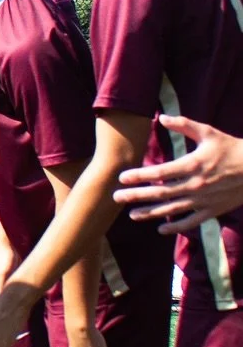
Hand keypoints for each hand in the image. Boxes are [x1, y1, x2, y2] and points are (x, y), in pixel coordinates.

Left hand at [115, 115, 242, 232]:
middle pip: (161, 192)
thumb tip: (161, 118)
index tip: (123, 177)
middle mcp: (196, 184)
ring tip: (132, 214)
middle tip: (117, 197)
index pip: (160, 172)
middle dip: (137, 195)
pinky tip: (160, 228)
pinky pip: (190, 221)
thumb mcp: (209, 133)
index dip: (140, 175)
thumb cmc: (232, 148)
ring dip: (150, 212)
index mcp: (193, 165)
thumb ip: (184, 125)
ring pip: (172, 209)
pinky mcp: (212, 210)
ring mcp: (203, 200)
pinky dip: (175, 226)